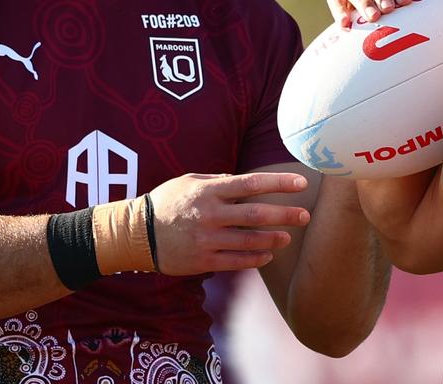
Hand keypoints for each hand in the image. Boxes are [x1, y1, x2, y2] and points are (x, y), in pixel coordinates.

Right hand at [149, 172, 310, 274]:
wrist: (137, 234)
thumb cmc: (167, 202)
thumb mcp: (189, 181)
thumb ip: (218, 181)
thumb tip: (246, 181)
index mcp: (208, 191)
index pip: (251, 183)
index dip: (279, 183)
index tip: (302, 182)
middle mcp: (209, 214)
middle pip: (256, 214)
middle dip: (285, 214)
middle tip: (305, 215)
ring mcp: (206, 239)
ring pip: (249, 241)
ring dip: (273, 239)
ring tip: (288, 237)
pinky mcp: (202, 260)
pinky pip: (236, 262)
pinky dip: (255, 259)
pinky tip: (268, 255)